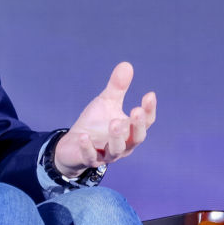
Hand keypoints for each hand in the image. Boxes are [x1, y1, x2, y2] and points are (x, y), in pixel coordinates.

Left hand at [53, 62, 156, 177]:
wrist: (73, 145)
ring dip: (116, 137)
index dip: (149, 110)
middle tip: (136, 110)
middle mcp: (123, 145)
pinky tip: (83, 136)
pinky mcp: (89, 160)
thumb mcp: (106, 102)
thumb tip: (127, 64)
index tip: (150, 95)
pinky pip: (90, 156)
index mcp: (130, 130)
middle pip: (136, 138)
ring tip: (114, 122)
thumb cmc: (95, 124)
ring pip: (116, 149)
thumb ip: (117, 87)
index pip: (145, 122)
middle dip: (137, 126)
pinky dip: (87, 148)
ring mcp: (107, 154)